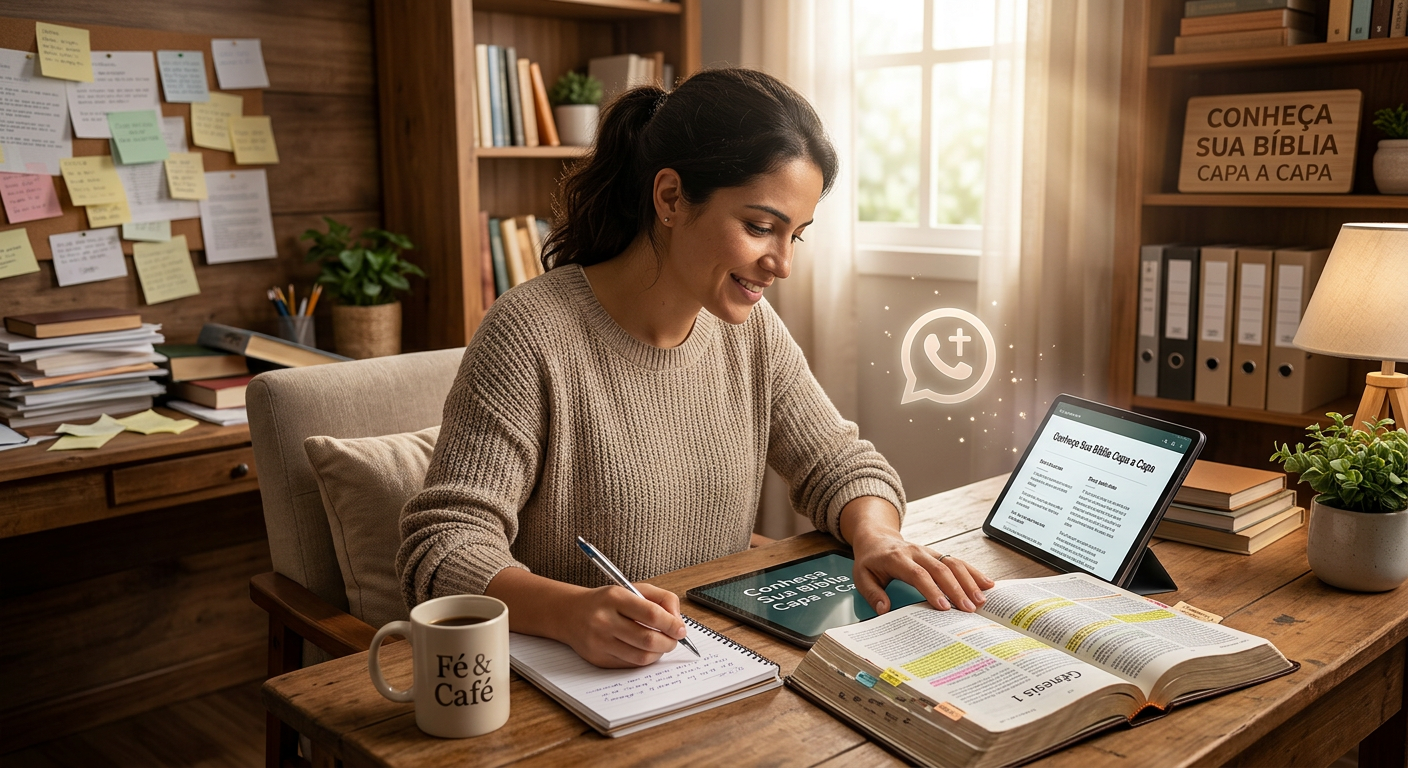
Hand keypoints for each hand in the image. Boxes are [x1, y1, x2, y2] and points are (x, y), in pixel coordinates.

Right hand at [562, 582, 686, 667]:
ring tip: (662, 645)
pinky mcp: (598, 659)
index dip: (672, 624)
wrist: (571, 614)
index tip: (681, 629)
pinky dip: (644, 659)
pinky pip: (631, 664)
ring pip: (641, 656)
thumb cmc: (607, 601)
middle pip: (648, 639)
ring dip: (659, 653)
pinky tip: (646, 650)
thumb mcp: (632, 589)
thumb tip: (678, 623)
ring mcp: (600, 642)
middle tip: (675, 639)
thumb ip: (661, 599)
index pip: (652, 614)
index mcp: (615, 598)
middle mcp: (604, 620)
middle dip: (669, 642)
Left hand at [851, 529, 993, 613]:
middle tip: (969, 609)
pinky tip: (987, 584)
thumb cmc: (870, 560)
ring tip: (981, 600)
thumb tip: (884, 610)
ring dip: (969, 581)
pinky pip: (958, 561)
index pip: (917, 574)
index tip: (944, 607)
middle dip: (956, 589)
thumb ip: (872, 593)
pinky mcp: (937, 554)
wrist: (876, 538)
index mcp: (897, 558)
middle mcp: (916, 552)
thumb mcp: (861, 576)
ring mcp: (929, 552)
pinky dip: (973, 572)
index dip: (932, 590)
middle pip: (940, 569)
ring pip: (953, 563)